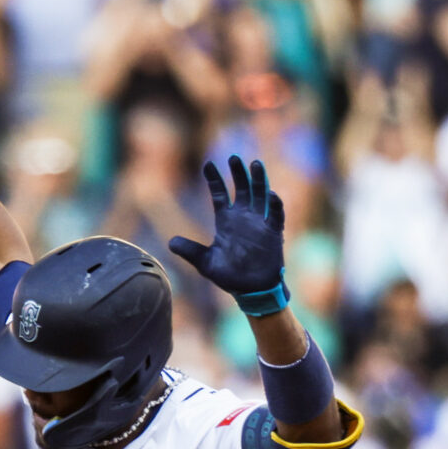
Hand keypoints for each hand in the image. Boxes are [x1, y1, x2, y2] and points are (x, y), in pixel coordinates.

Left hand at [168, 156, 286, 302]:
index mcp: (226, 220)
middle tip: (234, 157)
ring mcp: (259, 222)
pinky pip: (276, 214)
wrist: (251, 291)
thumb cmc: (229, 276)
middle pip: (241, 188)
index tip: (208, 164)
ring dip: (258, 180)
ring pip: (260, 194)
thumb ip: (190, 251)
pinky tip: (272, 193)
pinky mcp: (273, 232)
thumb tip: (171, 243)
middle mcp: (243, 217)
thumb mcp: (205, 263)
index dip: (214, 179)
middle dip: (238, 173)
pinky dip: (275, 204)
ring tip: (255, 163)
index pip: (219, 194)